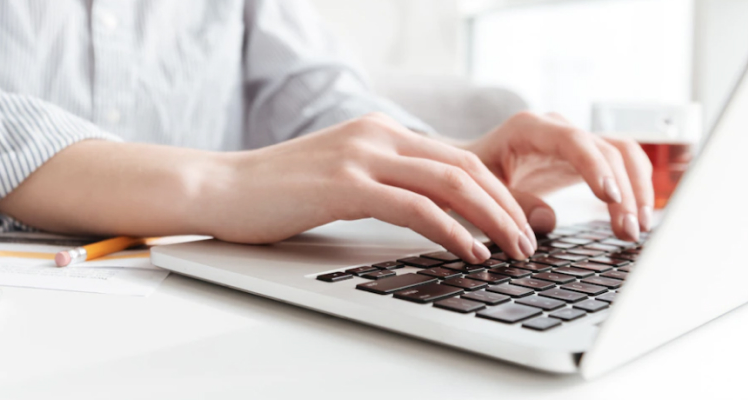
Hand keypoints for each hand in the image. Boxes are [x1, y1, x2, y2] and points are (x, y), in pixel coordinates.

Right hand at [201, 113, 536, 263]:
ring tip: (511, 251)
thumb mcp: (339, 178)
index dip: (496, 193)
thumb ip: (381, 184)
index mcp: (379, 132)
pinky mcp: (345, 185)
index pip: (457, 158)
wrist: (220, 188)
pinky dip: (452, 231)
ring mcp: (361, 157)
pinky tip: (469, 253)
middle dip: (506, 208)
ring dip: (491, 220)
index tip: (516, 225)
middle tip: (528, 242)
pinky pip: (415, 207)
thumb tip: (427, 215)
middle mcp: (377, 135)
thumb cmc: (275, 194)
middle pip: (465, 167)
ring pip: (451, 183)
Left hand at [462, 112, 653, 240]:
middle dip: (623, 191)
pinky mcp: (585, 156)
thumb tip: (549, 220)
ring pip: (623, 155)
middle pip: (607, 150)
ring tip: (637, 228)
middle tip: (628, 230)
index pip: (573, 141)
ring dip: (637, 190)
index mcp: (528, 128)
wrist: (470, 167)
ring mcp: (575, 140)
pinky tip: (636, 217)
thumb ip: (512, 202)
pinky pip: (621, 165)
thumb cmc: (473, 177)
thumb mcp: (482, 190)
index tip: (609, 197)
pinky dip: (633, 188)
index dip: (595, 168)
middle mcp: (557, 128)